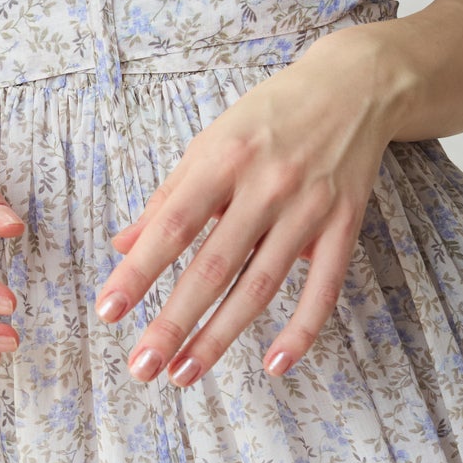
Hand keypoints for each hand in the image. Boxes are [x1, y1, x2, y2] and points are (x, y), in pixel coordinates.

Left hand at [93, 29, 396, 385]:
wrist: (354, 88)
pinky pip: (323, 288)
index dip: (138, 271)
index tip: (108, 310)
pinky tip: (274, 364)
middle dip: (174, 321)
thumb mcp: (210, 141)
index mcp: (223, 160)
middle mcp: (265, 186)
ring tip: (184, 374)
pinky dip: (301, 330)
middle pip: (213, 266)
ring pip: (260, 285)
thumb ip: (167, 196)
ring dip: (219, 336)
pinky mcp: (344, 226)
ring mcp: (308, 208)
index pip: (172, 226)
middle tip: (141, 366)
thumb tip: (122, 245)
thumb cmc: (269, 116)